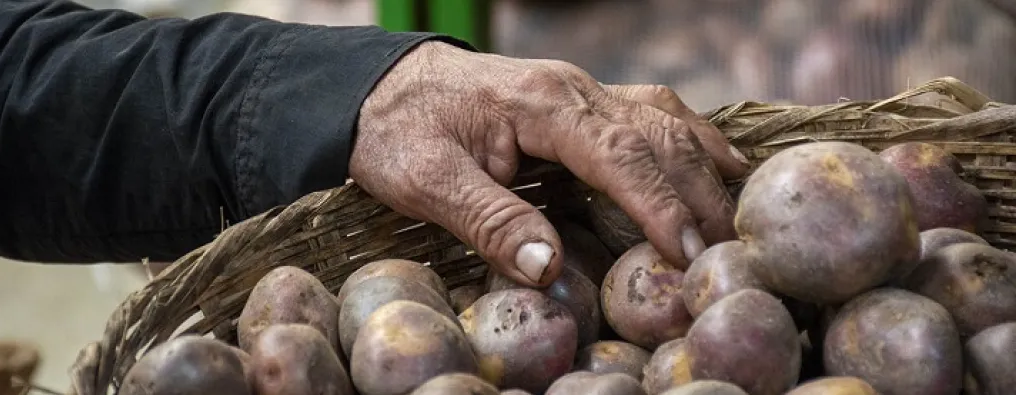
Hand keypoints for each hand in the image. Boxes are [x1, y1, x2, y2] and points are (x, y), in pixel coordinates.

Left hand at [350, 41, 750, 286]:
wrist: (378, 86)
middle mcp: (573, 90)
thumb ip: (490, 221)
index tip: (690, 252)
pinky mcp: (577, 103)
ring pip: (664, 119)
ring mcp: (579, 91)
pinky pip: (649, 114)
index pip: (620, 155)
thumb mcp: (428, 181)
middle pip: (658, 135)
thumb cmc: (397, 131)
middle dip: (700, 194)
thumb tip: (550, 269)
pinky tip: (716, 162)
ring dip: (705, 165)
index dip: (660, 205)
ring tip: (740, 210)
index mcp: (541, 105)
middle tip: (730, 251)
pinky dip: (689, 140)